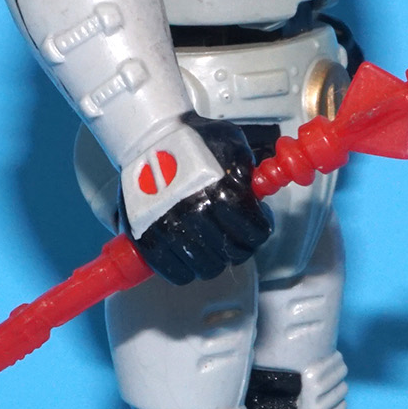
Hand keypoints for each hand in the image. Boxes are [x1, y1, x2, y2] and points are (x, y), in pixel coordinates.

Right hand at [122, 114, 272, 284]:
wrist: (149, 136)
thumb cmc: (193, 140)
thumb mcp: (233, 145)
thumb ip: (249, 171)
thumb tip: (261, 196)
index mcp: (220, 191)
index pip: (253, 232)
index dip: (259, 231)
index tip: (258, 227)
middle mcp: (194, 212)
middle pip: (230, 252)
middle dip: (238, 247)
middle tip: (235, 239)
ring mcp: (168, 228)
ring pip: (205, 267)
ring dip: (214, 261)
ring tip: (212, 250)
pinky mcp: (146, 239)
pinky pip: (174, 272)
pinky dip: (186, 271)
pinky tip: (190, 261)